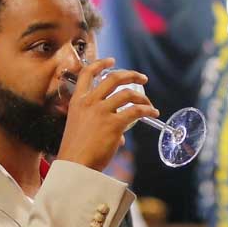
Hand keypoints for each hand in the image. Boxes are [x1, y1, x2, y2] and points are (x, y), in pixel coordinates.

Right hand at [58, 58, 158, 172]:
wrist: (75, 166)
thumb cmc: (76, 152)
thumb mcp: (79, 129)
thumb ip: (98, 125)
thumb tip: (121, 135)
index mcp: (77, 101)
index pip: (87, 74)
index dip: (100, 64)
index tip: (111, 60)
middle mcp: (89, 102)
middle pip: (113, 78)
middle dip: (131, 74)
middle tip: (141, 78)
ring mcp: (101, 111)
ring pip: (128, 93)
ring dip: (142, 97)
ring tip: (149, 103)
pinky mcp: (113, 124)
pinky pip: (136, 111)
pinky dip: (147, 110)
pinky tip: (152, 113)